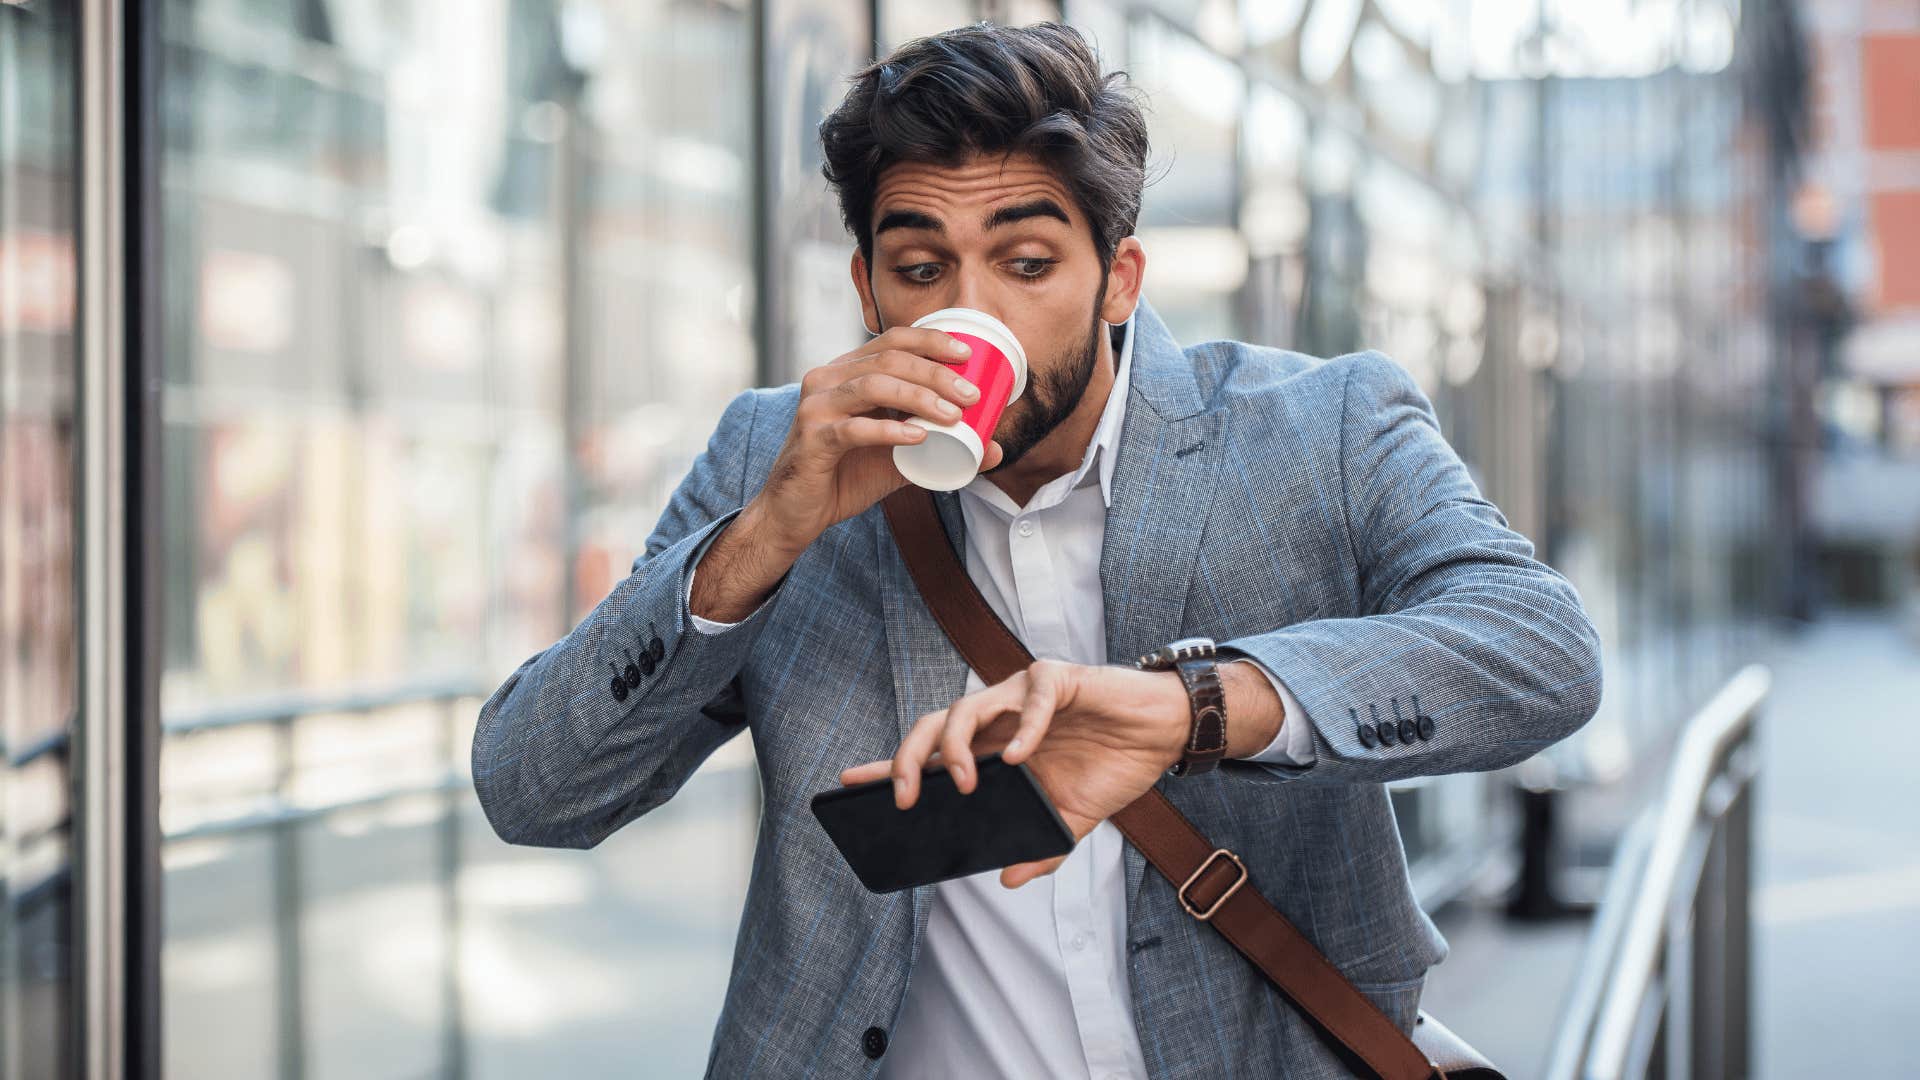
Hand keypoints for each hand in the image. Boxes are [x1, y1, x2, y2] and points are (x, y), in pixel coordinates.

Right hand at [750, 327, 1005, 553]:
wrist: (797, 513)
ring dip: (919, 397)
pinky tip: (917, 437)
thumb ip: (940, 447)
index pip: (892, 340)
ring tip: (953, 416)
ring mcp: (815, 407)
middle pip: (888, 359)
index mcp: (847, 372)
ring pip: (873, 386)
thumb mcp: (900, 457)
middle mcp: (827, 379)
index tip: (968, 356)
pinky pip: (854, 429)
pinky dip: (890, 430)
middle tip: (971, 395)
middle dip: (936, 373)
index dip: (931, 340)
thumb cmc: (846, 476)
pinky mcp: (811, 439)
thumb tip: (995, 448)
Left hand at [838, 660, 1189, 887]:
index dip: (888, 766)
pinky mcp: (1059, 680)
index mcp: (993, 749)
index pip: (930, 755)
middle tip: (901, 797)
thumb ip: (1041, 846)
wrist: (1163, 734)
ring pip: (967, 705)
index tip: (848, 785)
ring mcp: (1024, 695)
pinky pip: (1033, 698)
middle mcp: (998, 718)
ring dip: (957, 745)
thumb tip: (1010, 880)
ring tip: (963, 782)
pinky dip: (1024, 727)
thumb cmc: (1112, 766)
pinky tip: (1020, 756)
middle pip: (933, 726)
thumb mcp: (1071, 819)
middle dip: (906, 759)